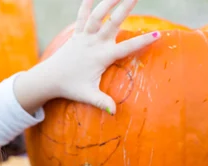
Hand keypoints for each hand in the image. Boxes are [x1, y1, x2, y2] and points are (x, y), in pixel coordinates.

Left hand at [14, 0, 159, 114]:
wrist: (49, 78)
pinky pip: (82, 16)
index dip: (142, 42)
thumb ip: (101, 102)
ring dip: (108, 1)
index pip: (126, 48)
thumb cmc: (70, 87)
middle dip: (125, 8)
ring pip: (98, 15)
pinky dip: (86, 5)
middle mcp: (94, 43)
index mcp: (102, 57)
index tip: (157, 35)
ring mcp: (85, 37)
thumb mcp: (87, 95)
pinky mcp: (76, 34)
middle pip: (113, 23)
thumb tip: (114, 112)